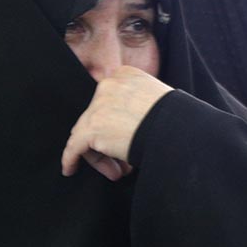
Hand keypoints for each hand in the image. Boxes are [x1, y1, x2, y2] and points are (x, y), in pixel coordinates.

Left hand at [61, 66, 172, 180]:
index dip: (116, 123)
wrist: (176, 128)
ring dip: (99, 155)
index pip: (109, 101)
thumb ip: (139, 103)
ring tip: (116, 171)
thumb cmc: (175, 119)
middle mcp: (107, 86)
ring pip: (86, 134)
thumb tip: (128, 128)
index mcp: (124, 75)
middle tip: (121, 161)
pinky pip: (74, 147)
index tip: (125, 139)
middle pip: (97, 117)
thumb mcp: (157, 98)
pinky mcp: (91, 129)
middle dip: (107, 141)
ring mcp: (98, 107)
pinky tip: (70, 169)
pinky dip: (70, 159)